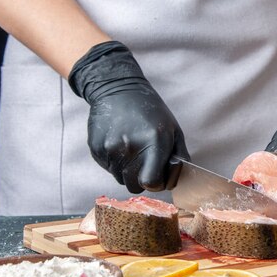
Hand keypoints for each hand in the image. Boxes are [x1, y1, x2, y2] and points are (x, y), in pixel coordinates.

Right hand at [69, 41, 188, 192]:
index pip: (151, 183)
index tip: (157, 174)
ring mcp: (110, 148)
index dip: (156, 182)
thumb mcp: (174, 130)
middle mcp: (130, 147)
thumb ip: (179, 157)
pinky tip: (119, 143)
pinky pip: (108, 168)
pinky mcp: (96, 148)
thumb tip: (177, 180)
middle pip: (134, 186)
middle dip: (141, 179)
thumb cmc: (151, 111)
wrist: (117, 90)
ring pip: (120, 178)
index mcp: (154, 142)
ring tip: (131, 149)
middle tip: (144, 162)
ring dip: (127, 170)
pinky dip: (114, 162)